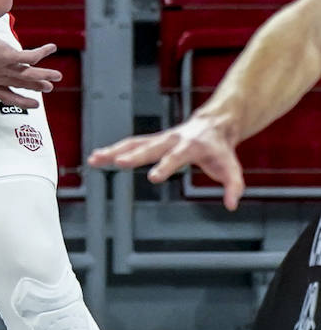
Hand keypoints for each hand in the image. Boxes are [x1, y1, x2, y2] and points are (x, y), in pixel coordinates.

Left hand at [0, 27, 59, 107]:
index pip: (5, 94)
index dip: (21, 100)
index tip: (34, 104)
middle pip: (20, 85)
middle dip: (36, 88)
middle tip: (49, 88)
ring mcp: (2, 68)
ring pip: (29, 75)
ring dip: (45, 75)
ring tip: (58, 76)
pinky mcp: (8, 56)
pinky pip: (31, 57)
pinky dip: (43, 52)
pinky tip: (52, 48)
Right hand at [88, 115, 243, 209]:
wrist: (214, 125)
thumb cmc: (220, 149)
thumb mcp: (231, 167)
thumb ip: (233, 186)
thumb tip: (232, 204)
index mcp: (191, 146)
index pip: (176, 157)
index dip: (165, 167)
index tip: (152, 178)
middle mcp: (172, 140)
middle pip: (149, 147)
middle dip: (133, 155)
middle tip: (117, 163)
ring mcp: (159, 138)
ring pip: (134, 143)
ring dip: (114, 150)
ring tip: (96, 158)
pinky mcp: (151, 140)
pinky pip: (130, 143)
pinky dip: (113, 149)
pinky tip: (97, 157)